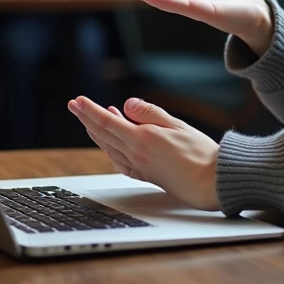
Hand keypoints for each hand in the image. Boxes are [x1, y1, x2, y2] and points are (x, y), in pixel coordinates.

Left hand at [68, 96, 220, 211]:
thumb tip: (127, 104)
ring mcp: (138, 166)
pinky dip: (109, 148)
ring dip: (95, 131)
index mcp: (142, 139)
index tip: (78, 101)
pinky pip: (118, 160)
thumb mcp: (176, 124)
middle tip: (74, 105)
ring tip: (89, 119)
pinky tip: (110, 143)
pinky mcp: (144, 175)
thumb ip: (150, 113)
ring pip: (108, 147)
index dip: (90, 110)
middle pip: (103, 133)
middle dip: (86, 118)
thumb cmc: (199, 153)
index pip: (107, 121)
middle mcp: (135, 154)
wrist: (209, 182)